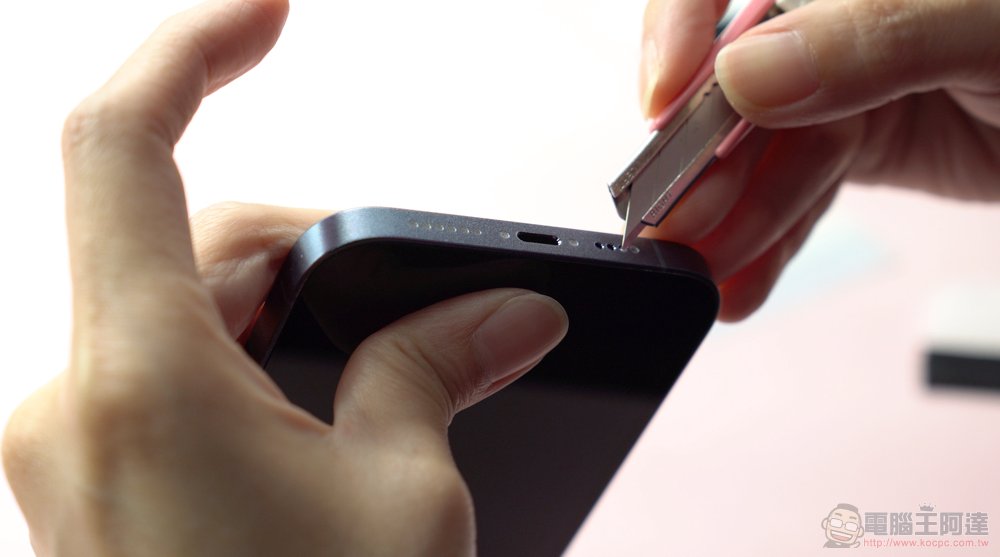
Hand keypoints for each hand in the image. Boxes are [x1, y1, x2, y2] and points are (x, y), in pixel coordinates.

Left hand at [1, 1, 567, 555]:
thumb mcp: (404, 500)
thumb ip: (435, 374)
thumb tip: (501, 314)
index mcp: (142, 387)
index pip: (122, 149)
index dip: (191, 51)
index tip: (262, 10)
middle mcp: (77, 412)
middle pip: (187, 243)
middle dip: (308, 241)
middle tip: (419, 299)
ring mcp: (74, 458)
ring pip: (176, 315)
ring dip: (282, 312)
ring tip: (383, 371)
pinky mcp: (96, 496)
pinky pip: (159, 382)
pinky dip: (242, 366)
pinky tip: (317, 411)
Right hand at [639, 0, 999, 319]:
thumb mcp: (991, 27)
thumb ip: (872, 37)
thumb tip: (744, 71)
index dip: (680, 30)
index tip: (664, 103)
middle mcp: (836, 16)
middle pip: (732, 81)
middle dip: (701, 162)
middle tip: (672, 230)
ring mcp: (845, 80)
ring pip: (762, 152)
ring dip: (729, 221)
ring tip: (705, 277)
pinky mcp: (860, 138)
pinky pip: (797, 191)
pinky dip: (768, 240)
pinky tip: (741, 279)